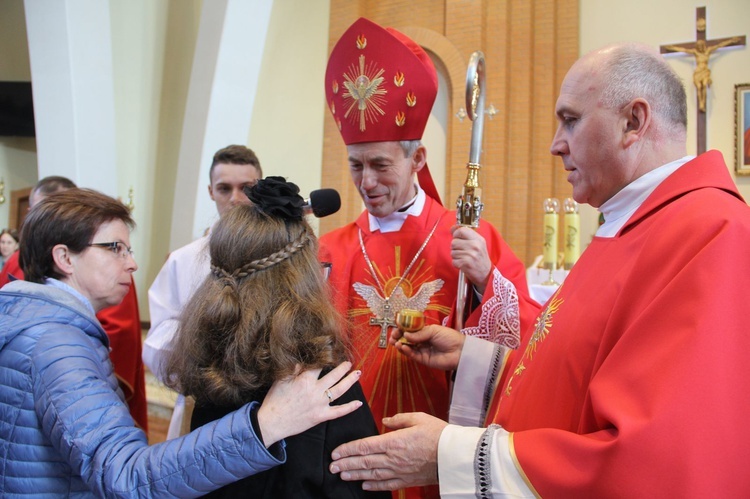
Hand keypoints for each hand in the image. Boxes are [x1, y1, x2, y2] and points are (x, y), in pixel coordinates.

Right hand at [257, 361, 361, 445]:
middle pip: (334, 376)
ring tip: (357, 373)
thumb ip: (293, 368)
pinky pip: (339, 412)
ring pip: (339, 390)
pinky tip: (359, 403)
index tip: (331, 350)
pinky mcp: (321, 416)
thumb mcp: (281, 380)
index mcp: (305, 380)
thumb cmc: (274, 400)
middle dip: (343, 368)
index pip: (319, 365)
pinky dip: (350, 408)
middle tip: (349, 362)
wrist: (272, 423)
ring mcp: (320, 404)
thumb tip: (302, 358)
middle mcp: (315, 390)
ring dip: (350, 381)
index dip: (326, 356)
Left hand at [330, 412, 446, 490]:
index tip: (336, 452)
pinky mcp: (407, 480)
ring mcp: (400, 471)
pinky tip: (363, 484)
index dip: (348, 449)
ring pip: (372, 474)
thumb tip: (386, 420)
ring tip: (342, 475)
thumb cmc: (439, 434)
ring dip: (355, 475)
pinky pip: (386, 484)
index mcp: (395, 441)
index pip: (365, 446)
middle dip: (346, 464)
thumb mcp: (419, 418)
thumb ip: (400, 419)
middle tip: (332, 467)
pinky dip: (373, 485)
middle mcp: (394, 458)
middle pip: (364, 461)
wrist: (456, 455)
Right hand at [391, 324, 464, 370]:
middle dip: (398, 337)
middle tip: (393, 337)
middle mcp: (422, 340)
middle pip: (407, 339)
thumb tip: (405, 334)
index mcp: (425, 331)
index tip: (396, 328)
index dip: (402, 329)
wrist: (460, 351)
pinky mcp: (423, 360)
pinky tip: (403, 347)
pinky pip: (413, 355)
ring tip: (396, 343)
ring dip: (400, 344)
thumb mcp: (434, 330)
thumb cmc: (449, 337)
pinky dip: (406, 351)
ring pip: (408, 347)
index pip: (410, 329)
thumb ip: (419, 333)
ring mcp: (422, 350)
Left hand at [451, 226, 491, 293]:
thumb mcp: (478, 243)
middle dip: (455, 247)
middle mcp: (475, 246)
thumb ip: (466, 235)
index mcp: (478, 239)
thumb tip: (453, 228)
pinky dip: (456, 263)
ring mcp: (470, 255)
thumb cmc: (480, 257)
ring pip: (452, 252)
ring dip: (456, 256)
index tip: (457, 237)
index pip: (462, 230)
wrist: (486, 274)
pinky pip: (453, 261)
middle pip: (454, 242)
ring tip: (464, 258)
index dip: (456, 233)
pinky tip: (463, 264)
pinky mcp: (465, 264)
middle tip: (463, 251)